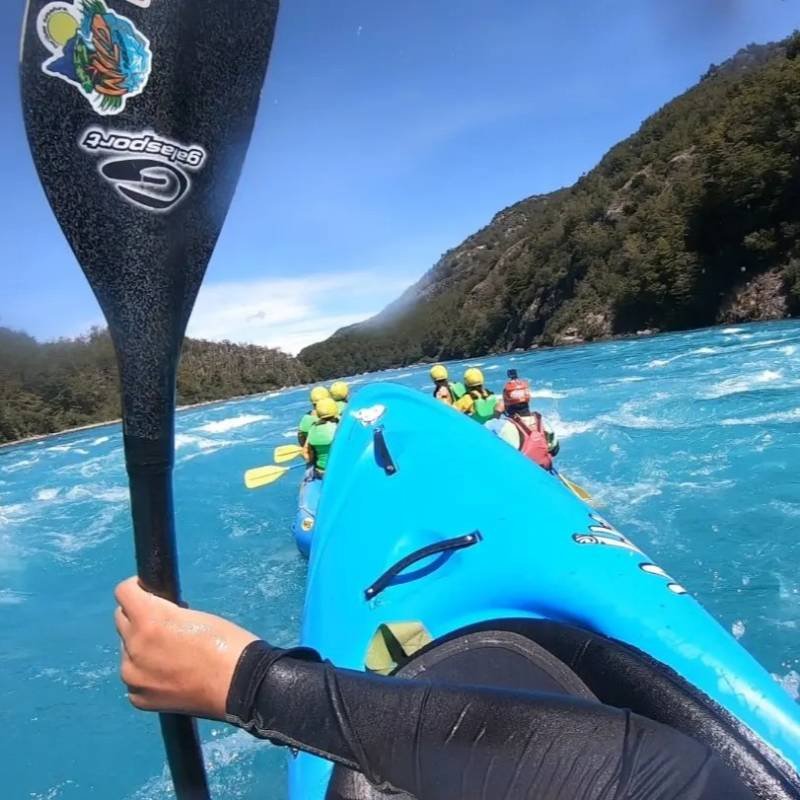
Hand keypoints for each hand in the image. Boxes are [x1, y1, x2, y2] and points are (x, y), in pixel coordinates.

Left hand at [115, 577, 257, 718]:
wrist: (239, 685)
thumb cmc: (226, 642)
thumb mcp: (194, 615)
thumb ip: (165, 613)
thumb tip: (154, 614)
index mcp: (149, 621)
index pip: (123, 592)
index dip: (137, 587)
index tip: (150, 592)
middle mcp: (134, 647)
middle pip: (122, 620)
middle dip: (139, 617)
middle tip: (165, 623)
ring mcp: (133, 676)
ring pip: (127, 650)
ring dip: (141, 646)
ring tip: (171, 653)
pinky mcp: (138, 698)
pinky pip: (135, 676)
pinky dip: (147, 672)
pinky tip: (170, 675)